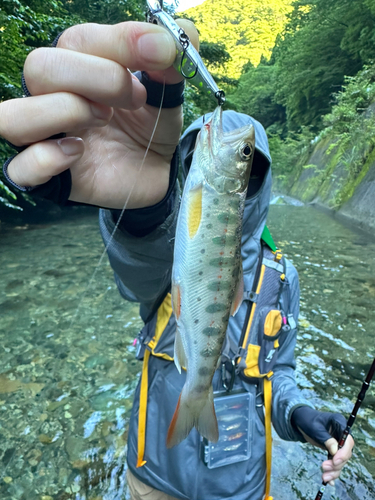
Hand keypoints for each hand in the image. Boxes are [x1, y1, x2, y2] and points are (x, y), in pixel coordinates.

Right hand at [0, 20, 198, 208]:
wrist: (155, 173)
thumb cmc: (150, 128)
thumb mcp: (166, 95)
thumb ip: (170, 63)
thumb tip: (178, 33)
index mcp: (79, 69)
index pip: (77, 40)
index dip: (120, 42)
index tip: (160, 53)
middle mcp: (54, 98)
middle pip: (40, 68)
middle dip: (95, 76)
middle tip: (134, 97)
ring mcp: (46, 138)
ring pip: (14, 116)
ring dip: (64, 111)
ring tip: (102, 120)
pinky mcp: (48, 177)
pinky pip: (20, 169)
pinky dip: (46, 158)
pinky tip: (78, 153)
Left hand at [291, 406, 353, 485]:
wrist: (301, 420)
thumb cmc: (307, 420)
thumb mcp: (315, 428)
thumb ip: (325, 439)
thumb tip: (335, 450)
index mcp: (339, 424)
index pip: (348, 440)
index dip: (344, 452)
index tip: (335, 460)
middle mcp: (341, 434)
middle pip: (346, 453)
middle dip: (336, 463)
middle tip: (324, 467)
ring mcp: (338, 444)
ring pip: (341, 461)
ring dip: (334, 470)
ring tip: (324, 476)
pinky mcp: (333, 451)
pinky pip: (336, 463)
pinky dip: (333, 472)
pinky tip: (329, 481)